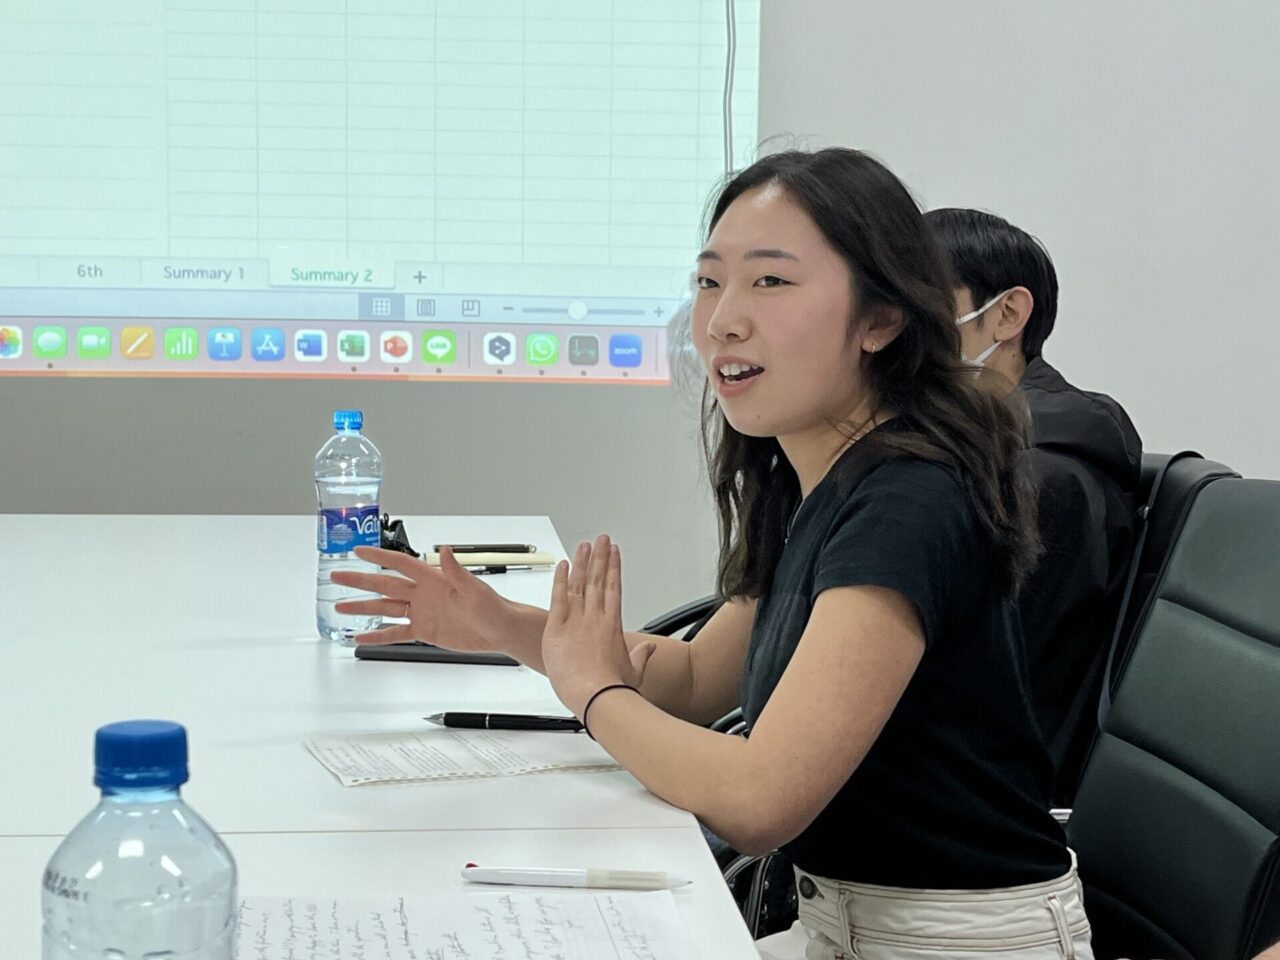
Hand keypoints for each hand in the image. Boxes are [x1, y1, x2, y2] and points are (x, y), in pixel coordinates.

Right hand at [331, 546, 508, 648]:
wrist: (500, 630)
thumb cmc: (493, 607)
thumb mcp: (475, 589)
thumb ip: (457, 571)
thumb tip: (445, 550)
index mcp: (434, 579)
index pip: (401, 564)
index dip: (379, 556)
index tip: (359, 550)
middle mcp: (424, 593)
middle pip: (385, 584)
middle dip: (361, 580)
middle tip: (338, 575)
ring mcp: (422, 612)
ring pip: (386, 608)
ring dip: (363, 607)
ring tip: (340, 607)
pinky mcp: (425, 631)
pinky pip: (396, 633)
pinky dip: (378, 635)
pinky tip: (361, 636)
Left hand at [541, 535, 656, 717]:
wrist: (597, 696)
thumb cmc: (613, 688)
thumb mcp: (634, 672)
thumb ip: (641, 657)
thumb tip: (649, 650)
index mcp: (613, 625)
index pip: (614, 588)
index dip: (614, 568)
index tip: (614, 554)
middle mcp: (596, 617)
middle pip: (599, 579)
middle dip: (600, 556)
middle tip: (601, 539)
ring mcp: (578, 621)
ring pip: (581, 583)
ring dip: (583, 561)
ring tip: (585, 544)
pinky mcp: (559, 628)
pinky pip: (558, 598)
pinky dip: (560, 580)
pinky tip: (563, 565)